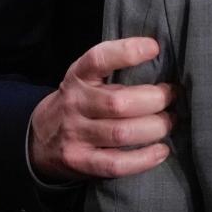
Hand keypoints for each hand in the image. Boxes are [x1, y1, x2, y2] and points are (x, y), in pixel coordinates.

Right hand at [28, 37, 177, 181]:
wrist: (40, 137)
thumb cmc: (80, 101)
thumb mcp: (87, 78)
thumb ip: (114, 69)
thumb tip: (160, 58)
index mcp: (78, 76)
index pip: (99, 59)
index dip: (127, 52)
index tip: (154, 48)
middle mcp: (75, 103)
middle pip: (119, 103)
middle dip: (155, 100)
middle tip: (172, 97)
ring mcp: (75, 134)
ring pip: (121, 133)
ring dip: (155, 128)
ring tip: (170, 121)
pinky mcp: (80, 161)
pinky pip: (116, 163)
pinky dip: (143, 159)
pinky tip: (161, 150)